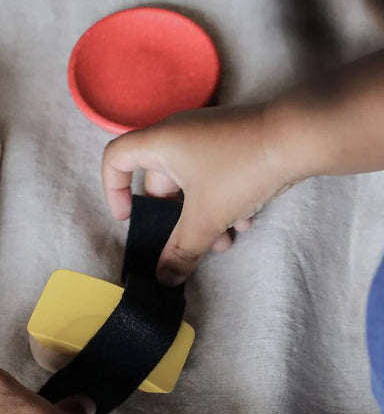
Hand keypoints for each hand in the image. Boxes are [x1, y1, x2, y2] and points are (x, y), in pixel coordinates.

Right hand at [102, 104, 295, 285]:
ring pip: (191, 183)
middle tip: (191, 243)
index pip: (116, 158)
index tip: (129, 218)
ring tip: (225, 241)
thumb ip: (181, 251)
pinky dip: (222, 199)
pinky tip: (246, 222)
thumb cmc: (240, 168)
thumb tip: (164, 279)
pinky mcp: (233, 140)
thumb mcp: (206, 217)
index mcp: (159, 143)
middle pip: (158, 181)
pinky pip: (213, 173)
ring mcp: (207, 136)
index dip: (113, 190)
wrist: (300, 136)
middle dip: (175, 219)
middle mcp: (178, 135)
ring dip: (202, 216)